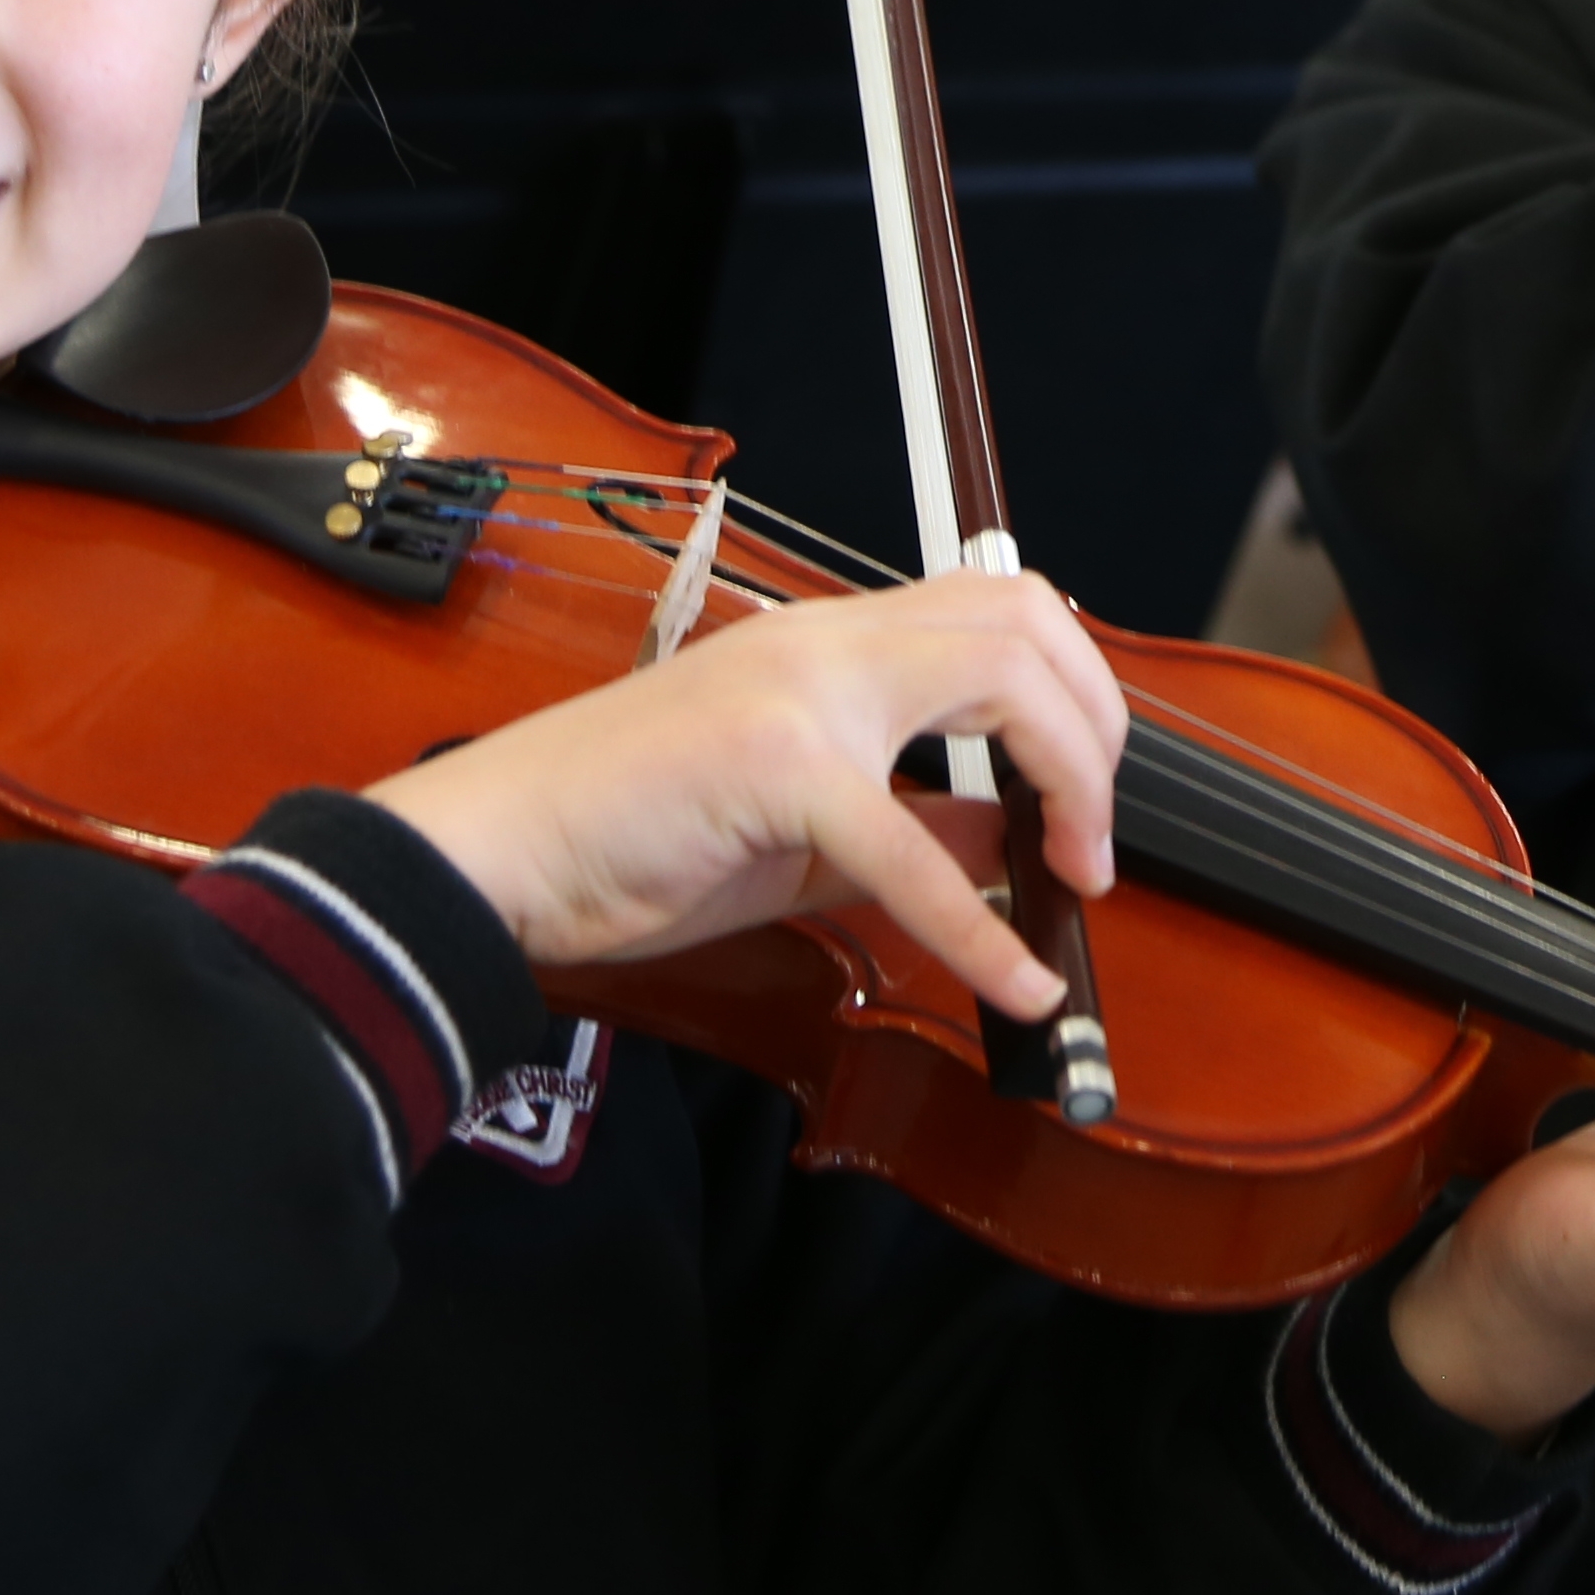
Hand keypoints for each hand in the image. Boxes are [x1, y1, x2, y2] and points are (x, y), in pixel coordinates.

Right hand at [377, 572, 1121, 1013]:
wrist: (498, 851)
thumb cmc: (623, 835)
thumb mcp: (801, 825)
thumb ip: (911, 822)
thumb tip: (1011, 841)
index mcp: (828, 644)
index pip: (998, 611)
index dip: (1075, 697)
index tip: (1082, 803)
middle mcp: (824, 644)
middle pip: (1023, 621)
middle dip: (1096, 729)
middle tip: (1092, 839)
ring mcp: (801, 695)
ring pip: (998, 680)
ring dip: (1071, 782)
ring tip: (1073, 875)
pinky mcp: (775, 769)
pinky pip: (914, 851)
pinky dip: (980, 931)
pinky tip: (1014, 983)